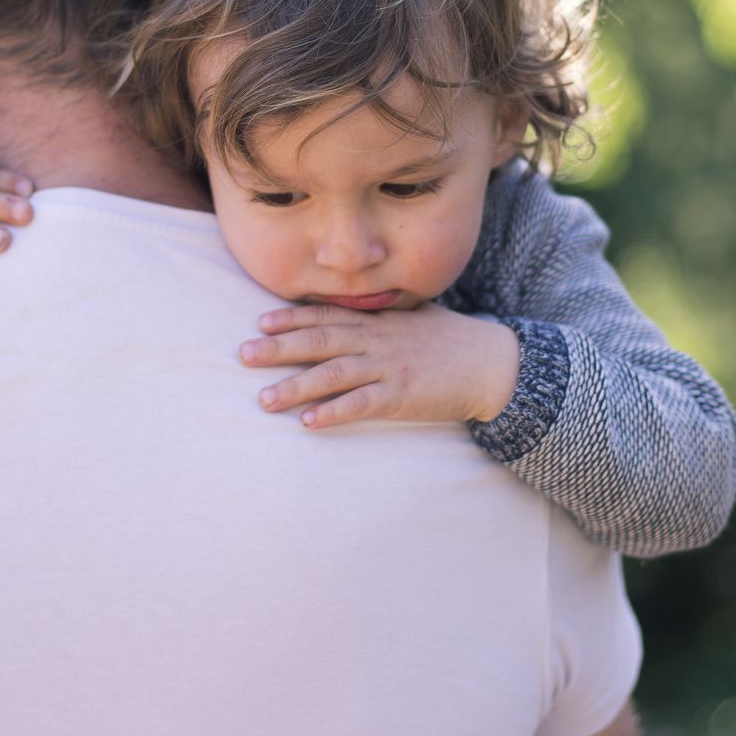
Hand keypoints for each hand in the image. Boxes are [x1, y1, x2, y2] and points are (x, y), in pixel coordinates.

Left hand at [240, 303, 520, 428]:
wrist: (491, 363)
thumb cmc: (449, 341)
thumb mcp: (413, 318)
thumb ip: (380, 316)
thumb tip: (349, 313)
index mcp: (377, 321)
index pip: (327, 315)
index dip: (291, 318)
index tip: (260, 321)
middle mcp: (377, 340)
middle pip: (320, 341)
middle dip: (279, 348)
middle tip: (243, 355)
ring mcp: (389, 367)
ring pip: (333, 374)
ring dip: (296, 386)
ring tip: (265, 399)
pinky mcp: (402, 395)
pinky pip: (362, 404)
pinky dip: (333, 412)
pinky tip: (309, 422)